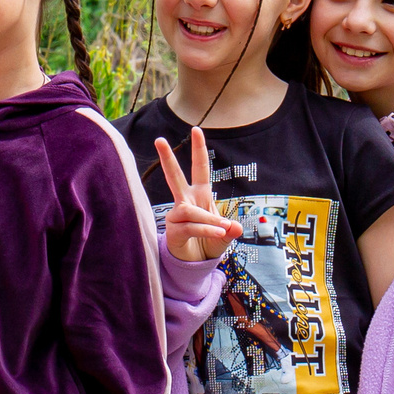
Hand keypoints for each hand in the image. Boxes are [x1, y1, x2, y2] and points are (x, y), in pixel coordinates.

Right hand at [154, 128, 240, 264]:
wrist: (194, 263)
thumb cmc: (208, 243)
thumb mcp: (226, 236)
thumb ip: (231, 231)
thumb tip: (235, 227)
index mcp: (200, 195)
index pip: (199, 168)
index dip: (199, 150)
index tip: (196, 130)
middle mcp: (186, 201)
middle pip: (175, 177)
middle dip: (167, 158)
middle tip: (159, 140)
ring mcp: (178, 215)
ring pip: (190, 211)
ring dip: (209, 220)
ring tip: (222, 229)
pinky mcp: (174, 230)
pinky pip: (192, 226)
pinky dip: (206, 229)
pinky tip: (217, 233)